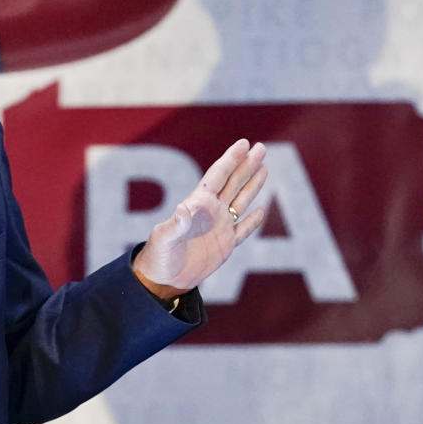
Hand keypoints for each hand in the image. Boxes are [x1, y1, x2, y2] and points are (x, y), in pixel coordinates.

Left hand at [132, 139, 267, 297]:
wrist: (163, 280)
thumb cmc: (158, 256)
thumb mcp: (164, 239)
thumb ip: (176, 224)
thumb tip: (183, 209)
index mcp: (197, 204)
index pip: (217, 176)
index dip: (230, 159)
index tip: (243, 143)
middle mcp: (210, 212)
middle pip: (233, 183)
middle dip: (247, 165)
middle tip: (261, 147)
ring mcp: (219, 227)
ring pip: (241, 201)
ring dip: (253, 185)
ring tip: (264, 167)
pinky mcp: (225, 245)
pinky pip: (243, 230)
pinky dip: (253, 220)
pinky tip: (262, 210)